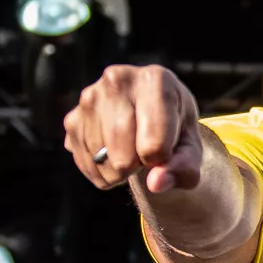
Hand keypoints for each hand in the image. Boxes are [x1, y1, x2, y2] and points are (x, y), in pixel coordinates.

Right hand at [65, 65, 203, 193]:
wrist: (149, 115)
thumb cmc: (174, 131)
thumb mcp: (190, 148)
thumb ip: (182, 167)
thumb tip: (156, 183)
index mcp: (155, 79)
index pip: (154, 144)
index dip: (161, 161)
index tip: (164, 149)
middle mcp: (117, 80)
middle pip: (123, 155)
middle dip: (137, 170)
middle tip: (145, 157)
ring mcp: (90, 98)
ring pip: (101, 161)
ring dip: (118, 174)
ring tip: (129, 155)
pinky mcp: (72, 118)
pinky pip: (85, 164)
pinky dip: (101, 173)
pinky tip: (113, 157)